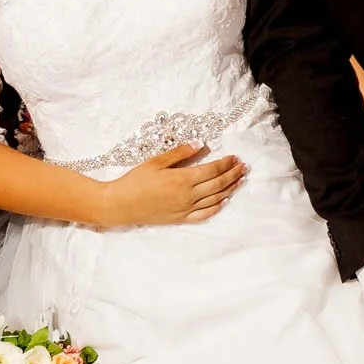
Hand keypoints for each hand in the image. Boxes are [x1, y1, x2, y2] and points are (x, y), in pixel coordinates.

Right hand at [96, 145, 245, 225]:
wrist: (119, 205)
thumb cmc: (135, 181)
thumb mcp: (156, 162)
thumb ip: (179, 153)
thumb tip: (200, 144)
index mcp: (182, 179)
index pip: (212, 170)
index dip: (226, 163)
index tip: (235, 157)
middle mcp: (187, 196)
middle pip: (218, 184)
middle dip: (233, 174)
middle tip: (243, 167)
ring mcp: (185, 209)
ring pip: (215, 199)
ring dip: (230, 189)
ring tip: (239, 181)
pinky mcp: (180, 219)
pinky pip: (204, 214)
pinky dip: (216, 207)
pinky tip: (224, 201)